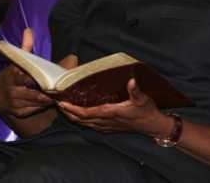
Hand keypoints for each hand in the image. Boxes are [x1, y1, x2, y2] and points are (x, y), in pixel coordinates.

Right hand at [0, 28, 53, 117]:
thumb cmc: (13, 75)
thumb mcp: (17, 61)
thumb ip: (25, 47)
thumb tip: (29, 30)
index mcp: (14, 76)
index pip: (29, 79)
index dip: (42, 80)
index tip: (55, 80)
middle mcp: (13, 91)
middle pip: (36, 93)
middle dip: (50, 91)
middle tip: (64, 88)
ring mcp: (15, 103)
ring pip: (38, 101)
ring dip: (50, 98)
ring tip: (62, 93)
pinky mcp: (19, 113)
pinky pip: (36, 109)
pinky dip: (45, 105)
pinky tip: (53, 100)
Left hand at [58, 79, 173, 136]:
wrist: (152, 126)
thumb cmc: (146, 111)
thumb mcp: (142, 99)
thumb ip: (135, 90)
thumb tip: (131, 80)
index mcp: (110, 113)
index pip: (86, 113)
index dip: (72, 109)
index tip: (62, 103)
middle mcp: (105, 122)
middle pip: (81, 119)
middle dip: (68, 113)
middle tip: (57, 103)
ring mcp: (106, 126)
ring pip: (85, 123)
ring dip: (73, 117)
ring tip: (64, 108)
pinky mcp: (109, 128)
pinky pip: (91, 125)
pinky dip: (82, 120)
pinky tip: (79, 115)